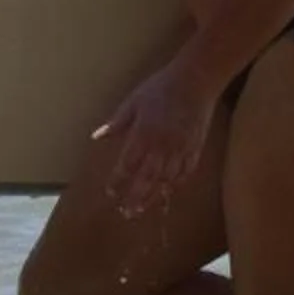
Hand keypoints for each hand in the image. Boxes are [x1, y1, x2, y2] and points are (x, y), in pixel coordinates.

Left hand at [92, 62, 216, 217]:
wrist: (196, 81)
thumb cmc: (161, 87)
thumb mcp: (134, 102)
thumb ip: (117, 122)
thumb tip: (97, 136)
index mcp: (144, 134)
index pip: (128, 164)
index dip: (119, 180)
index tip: (111, 192)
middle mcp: (163, 147)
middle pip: (147, 179)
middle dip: (136, 197)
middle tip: (126, 213)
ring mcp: (181, 150)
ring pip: (166, 180)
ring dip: (154, 196)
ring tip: (144, 209)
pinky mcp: (195, 149)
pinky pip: (185, 173)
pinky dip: (176, 185)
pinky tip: (169, 192)